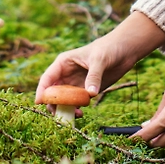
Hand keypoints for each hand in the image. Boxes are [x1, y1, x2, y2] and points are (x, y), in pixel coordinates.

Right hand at [35, 11, 164, 103]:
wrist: (125, 50)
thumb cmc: (108, 48)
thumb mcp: (100, 60)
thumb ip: (94, 76)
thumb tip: (90, 93)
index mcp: (63, 63)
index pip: (47, 78)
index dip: (42, 90)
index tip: (39, 102)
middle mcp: (67, 75)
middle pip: (53, 92)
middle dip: (53, 104)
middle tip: (58, 115)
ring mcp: (76, 83)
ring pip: (64, 100)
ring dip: (65, 109)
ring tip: (73, 115)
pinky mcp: (86, 90)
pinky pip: (77, 103)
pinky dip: (76, 109)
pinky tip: (81, 112)